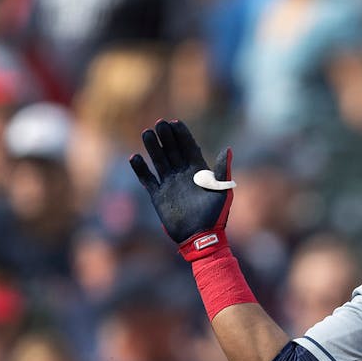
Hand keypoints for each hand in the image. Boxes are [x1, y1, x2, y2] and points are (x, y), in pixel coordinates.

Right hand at [129, 119, 235, 258]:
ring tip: (146, 133)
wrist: (200, 238)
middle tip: (159, 123)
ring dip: (153, 148)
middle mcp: (182, 175)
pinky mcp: (158, 196)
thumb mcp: (222, 192)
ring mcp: (170, 184)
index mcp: (199, 172)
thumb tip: (227, 149)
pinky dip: (141, 169)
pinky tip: (134, 158)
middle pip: (172, 150)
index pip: (189, 148)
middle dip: (166, 137)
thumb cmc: (215, 216)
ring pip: (159, 161)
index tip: (175, 122)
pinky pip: (147, 180)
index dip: (182, 135)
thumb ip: (222, 171)